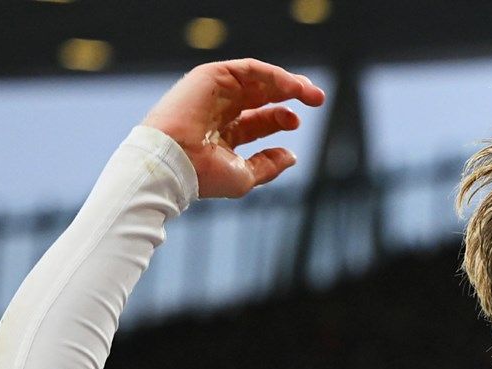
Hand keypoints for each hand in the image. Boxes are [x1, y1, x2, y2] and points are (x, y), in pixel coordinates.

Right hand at [143, 59, 325, 197]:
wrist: (174, 164)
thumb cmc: (203, 176)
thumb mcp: (244, 176)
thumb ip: (268, 165)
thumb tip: (291, 156)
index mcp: (222, 133)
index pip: (257, 120)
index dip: (279, 118)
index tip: (296, 123)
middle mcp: (217, 110)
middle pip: (260, 95)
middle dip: (290, 94)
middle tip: (317, 98)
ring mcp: (214, 91)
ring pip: (257, 79)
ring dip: (287, 82)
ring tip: (311, 92)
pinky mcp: (211, 76)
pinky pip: (249, 69)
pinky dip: (274, 75)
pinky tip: (293, 87)